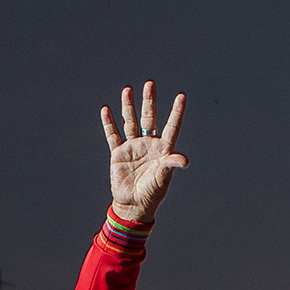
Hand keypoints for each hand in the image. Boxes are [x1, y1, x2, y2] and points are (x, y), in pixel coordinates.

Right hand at [100, 83, 186, 224]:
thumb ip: (170, 166)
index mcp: (163, 149)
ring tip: (127, 89)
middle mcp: (148, 144)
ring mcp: (133, 147)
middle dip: (149, 101)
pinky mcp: (118, 153)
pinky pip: (113, 135)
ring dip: (129, 106)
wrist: (132, 205)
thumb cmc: (152, 193)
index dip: (176, 112)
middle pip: (149, 118)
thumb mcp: (163, 179)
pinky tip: (106, 109)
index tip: (181, 96)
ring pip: (130, 121)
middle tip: (150, 84)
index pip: (171, 126)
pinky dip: (109, 123)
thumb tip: (184, 160)